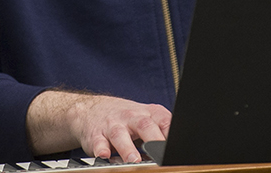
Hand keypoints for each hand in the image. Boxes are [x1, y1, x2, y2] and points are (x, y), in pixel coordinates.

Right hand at [27, 90, 170, 163]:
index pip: (164, 121)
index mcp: (148, 114)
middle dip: (153, 140)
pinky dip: (101, 149)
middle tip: (159, 156)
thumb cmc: (126, 119)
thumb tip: (178, 149)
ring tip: (133, 160)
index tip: (175, 148)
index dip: (171, 133)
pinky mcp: (96, 135)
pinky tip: (104, 155)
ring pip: (120, 134)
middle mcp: (131, 118)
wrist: (92, 110)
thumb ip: (161, 131)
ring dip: (127, 148)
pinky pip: (98, 142)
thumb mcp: (146, 119)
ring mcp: (113, 125)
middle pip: (145, 126)